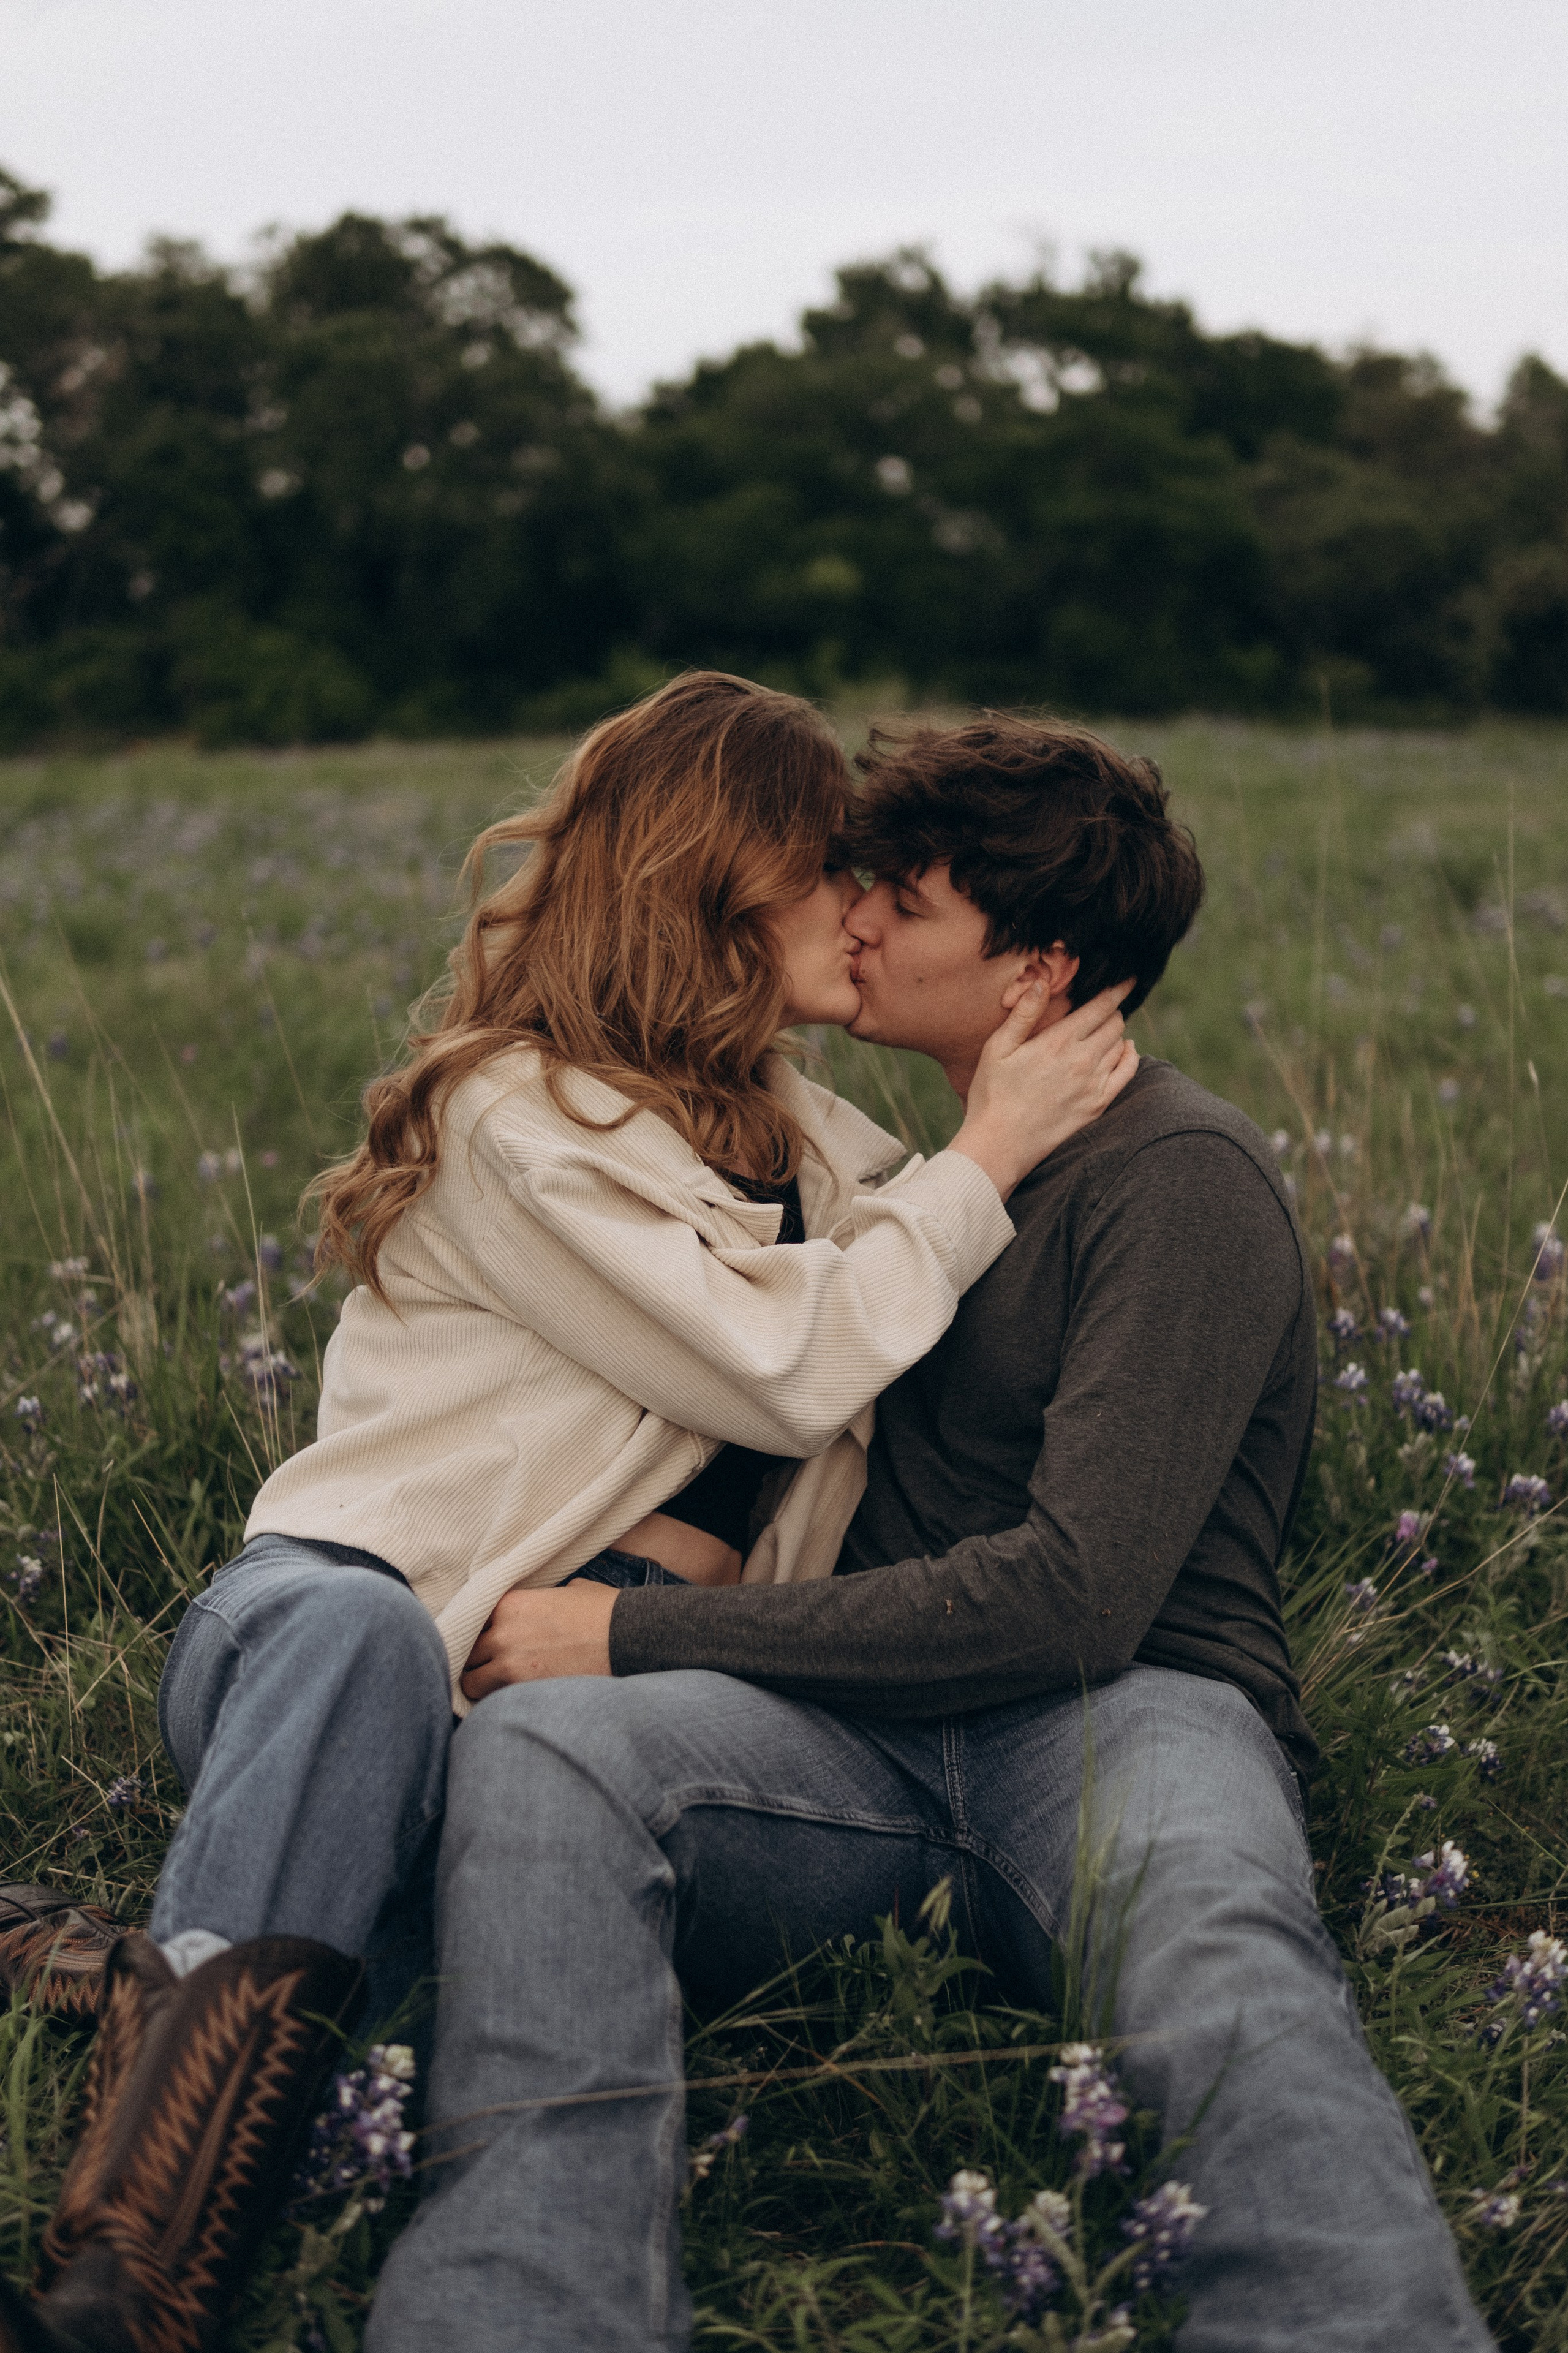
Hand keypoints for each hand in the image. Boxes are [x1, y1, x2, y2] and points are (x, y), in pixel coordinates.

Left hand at [460, 1582, 616, 1700]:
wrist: (629, 1637)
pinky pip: (493, 1703)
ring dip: (483, 1685)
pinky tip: (513, 1702)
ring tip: (499, 1688)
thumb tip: (540, 1610)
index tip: (491, 1642)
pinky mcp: (524, 1692)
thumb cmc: (604, 1611)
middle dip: (478, 1660)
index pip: (473, 1621)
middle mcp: (502, 1633)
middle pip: (467, 1653)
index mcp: (510, 1604)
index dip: (483, 1632)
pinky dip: (499, 1704)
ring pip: (471, 1683)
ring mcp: (510, 1665)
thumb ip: (541, 1601)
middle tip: (493, 1666)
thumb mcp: (568, 1590)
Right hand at [948, 981, 1136, 1198]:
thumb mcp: (998, 1048)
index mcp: (1059, 1041)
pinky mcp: (1098, 1105)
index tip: (1127, 978)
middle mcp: (1083, 1060)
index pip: (1100, 1006)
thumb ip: (1023, 1014)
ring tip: (1106, 1027)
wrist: (1000, 1144)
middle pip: (1114, 1022)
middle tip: (1104, 1005)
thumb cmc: (992, 1094)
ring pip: (1121, 1045)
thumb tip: (1043, 983)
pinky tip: (1124, 1050)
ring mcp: (1094, 1084)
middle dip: (1112, 1009)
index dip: (1116, 989)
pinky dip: (1130, 1056)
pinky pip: (1127, 1072)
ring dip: (1116, 1032)